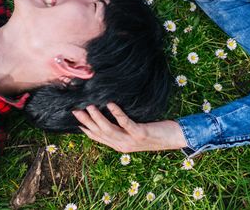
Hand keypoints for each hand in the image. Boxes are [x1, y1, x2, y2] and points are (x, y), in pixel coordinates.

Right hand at [72, 103, 187, 152]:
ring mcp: (131, 141)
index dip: (86, 129)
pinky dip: (117, 113)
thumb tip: (110, 113)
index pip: (98, 137)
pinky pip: (126, 123)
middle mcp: (123, 145)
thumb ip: (123, 126)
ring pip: (109, 130)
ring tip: (89, 106)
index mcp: (120, 145)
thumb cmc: (155, 131)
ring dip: (98, 118)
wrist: (175, 138)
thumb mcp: (135, 130)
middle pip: (100, 133)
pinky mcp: (140, 134)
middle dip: (86, 121)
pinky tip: (110, 104)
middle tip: (74, 110)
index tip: (74, 119)